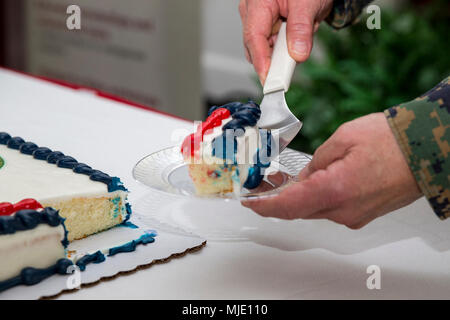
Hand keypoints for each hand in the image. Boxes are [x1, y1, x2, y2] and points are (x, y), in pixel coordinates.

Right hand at [239, 0, 333, 83]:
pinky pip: (271, 43)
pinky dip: (285, 45)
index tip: (268, 80)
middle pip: (256, 46)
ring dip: (283, 49)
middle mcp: (252, 11)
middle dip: (275, 57)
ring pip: (265, 47)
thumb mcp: (308, 3)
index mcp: (257, 3)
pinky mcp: (265, 26)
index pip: (253, 37)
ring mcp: (257, 19)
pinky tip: (298, 33)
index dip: (261, 61)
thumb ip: (301, 29)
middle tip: (292, 65)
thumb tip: (297, 55)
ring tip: (302, 33)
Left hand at [242, 113, 422, 228]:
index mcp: (334, 190)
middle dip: (276, 200)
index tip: (249, 202)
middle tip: (260, 187)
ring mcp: (354, 215)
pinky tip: (310, 185)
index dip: (263, 206)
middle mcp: (344, 210)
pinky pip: (330, 209)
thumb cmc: (392, 140)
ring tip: (281, 181)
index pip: (287, 207)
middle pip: (298, 210)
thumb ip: (315, 162)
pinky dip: (316, 199)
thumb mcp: (342, 138)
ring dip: (296, 198)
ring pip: (313, 210)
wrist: (427, 149)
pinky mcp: (362, 214)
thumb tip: (303, 177)